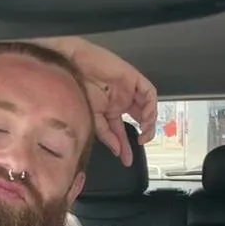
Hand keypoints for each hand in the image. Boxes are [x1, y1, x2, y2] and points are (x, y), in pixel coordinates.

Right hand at [38, 37, 156, 165]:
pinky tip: (145, 117)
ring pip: (147, 107)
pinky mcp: (134, 78)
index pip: (121, 131)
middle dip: (143, 134)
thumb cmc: (77, 88)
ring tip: (144, 132)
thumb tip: (117, 151)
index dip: (124, 146)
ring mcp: (129, 89)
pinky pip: (149, 93)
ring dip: (149, 122)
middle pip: (139, 120)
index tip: (126, 160)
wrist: (73, 65)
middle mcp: (122, 100)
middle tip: (139, 144)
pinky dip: (150, 106)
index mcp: (110, 110)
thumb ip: (106, 134)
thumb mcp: (92, 117)